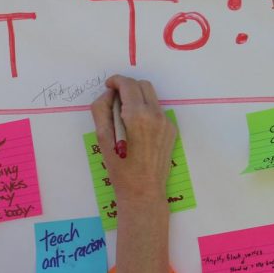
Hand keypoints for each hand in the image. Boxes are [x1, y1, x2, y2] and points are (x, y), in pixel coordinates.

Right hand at [90, 75, 176, 205]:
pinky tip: (137, 130)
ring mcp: (166, 123)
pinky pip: (157, 112)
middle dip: (127, 87)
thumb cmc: (120, 169)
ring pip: (151, 97)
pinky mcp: (171, 131)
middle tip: (115, 100)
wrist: (143, 191)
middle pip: (142, 85)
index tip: (108, 85)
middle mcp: (156, 115)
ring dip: (137, 99)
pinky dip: (146, 112)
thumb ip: (102, 110)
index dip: (116, 81)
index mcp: (137, 115)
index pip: (128, 84)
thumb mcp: (102, 139)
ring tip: (125, 117)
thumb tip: (109, 95)